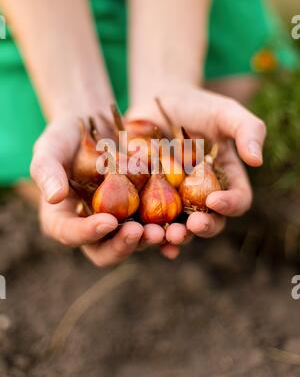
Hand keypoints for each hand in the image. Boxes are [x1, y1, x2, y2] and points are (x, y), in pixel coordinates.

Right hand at [30, 115, 165, 266]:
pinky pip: (154, 227)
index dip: (88, 232)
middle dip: (124, 245)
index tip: (108, 221)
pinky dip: (167, 233)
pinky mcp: (140, 212)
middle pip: (105, 251)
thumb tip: (54, 197)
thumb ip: (47, 170)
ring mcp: (118, 222)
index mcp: (63, 219)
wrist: (94, 125)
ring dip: (150, 240)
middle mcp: (91, 228)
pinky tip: (181, 229)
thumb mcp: (50, 147)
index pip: (71, 234)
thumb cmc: (65, 137)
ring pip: (134, 242)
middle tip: (142, 231)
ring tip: (167, 230)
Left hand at [126, 85, 265, 257]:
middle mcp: (203, 194)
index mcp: (227, 179)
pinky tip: (146, 236)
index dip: (230, 205)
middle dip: (204, 228)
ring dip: (177, 236)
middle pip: (211, 221)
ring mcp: (177, 199)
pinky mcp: (149, 198)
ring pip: (180, 227)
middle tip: (193, 226)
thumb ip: (247, 130)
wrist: (159, 100)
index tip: (214, 201)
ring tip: (168, 236)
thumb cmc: (198, 106)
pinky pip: (152, 221)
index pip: (237, 200)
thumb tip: (257, 160)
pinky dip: (150, 233)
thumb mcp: (226, 112)